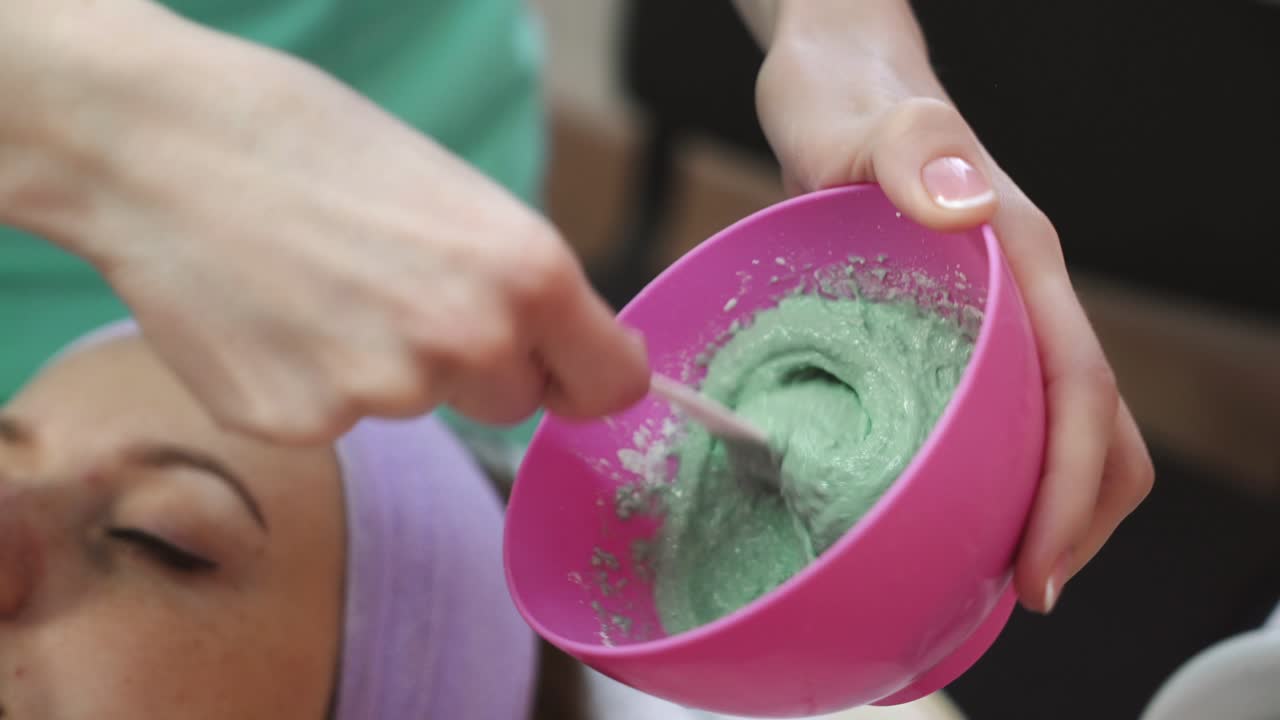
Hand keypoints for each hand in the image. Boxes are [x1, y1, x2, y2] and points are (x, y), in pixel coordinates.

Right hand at [1, 3, 647, 442]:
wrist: (161, 144)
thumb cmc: (309, 143)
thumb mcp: (455, 196)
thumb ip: (516, 284)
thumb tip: (553, 346)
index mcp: (527, 274)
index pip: (611, 384)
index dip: (587, 377)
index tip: (567, 371)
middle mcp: (468, 343)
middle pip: (513, 402)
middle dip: (475, 365)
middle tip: (400, 292)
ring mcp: (382, 395)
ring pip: (419, 408)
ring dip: (386, 368)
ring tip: (320, 289)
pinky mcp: (300, 426)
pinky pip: (338, 422)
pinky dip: (312, 384)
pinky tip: (273, 321)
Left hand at [753, 2, 1152, 611]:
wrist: (836, 80)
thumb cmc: (849, 98)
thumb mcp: (867, 122)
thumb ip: (911, 153)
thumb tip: (968, 210)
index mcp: (1022, 262)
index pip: (1080, 390)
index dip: (1072, 489)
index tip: (1037, 565)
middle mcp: (1023, 297)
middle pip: (1093, 425)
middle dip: (1071, 518)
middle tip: (1014, 590)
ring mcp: (994, 314)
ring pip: (1054, 425)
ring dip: (1041, 503)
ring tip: (987, 571)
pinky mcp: (956, 325)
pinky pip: (1001, 410)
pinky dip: (995, 470)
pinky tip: (946, 503)